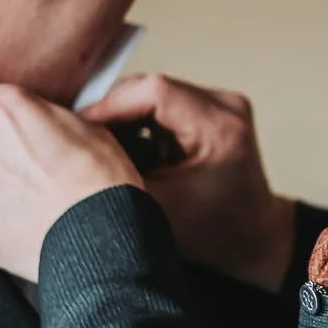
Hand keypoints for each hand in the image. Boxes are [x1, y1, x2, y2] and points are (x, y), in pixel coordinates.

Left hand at [0, 86, 142, 282]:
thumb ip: (49, 120)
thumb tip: (45, 126)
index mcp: (3, 112)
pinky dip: (1, 229)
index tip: (13, 130)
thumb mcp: (89, 127)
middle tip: (23, 170)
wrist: (100, 233)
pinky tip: (31, 230)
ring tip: (29, 206)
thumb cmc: (100, 178)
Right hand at [79, 74, 296, 292]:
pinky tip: (127, 148)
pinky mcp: (213, 108)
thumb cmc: (212, 233)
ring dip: (125, 118)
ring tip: (105, 150)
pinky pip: (165, 102)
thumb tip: (75, 144)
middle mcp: (226, 106)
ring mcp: (222, 103)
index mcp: (220, 128)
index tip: (79, 129)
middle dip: (112, 113)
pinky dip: (140, 122)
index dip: (108, 105)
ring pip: (154, 93)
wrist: (252, 239)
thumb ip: (117, 173)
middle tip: (83, 142)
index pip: (154, 91)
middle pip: (151, 87)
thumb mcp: (155, 208)